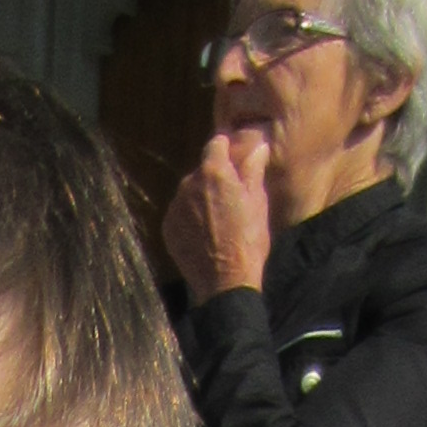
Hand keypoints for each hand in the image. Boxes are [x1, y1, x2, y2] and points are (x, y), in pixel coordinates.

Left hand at [163, 127, 272, 303]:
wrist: (225, 283)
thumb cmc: (248, 240)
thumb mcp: (258, 202)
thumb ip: (253, 169)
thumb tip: (257, 146)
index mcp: (214, 171)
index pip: (216, 144)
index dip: (226, 150)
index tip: (234, 160)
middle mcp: (189, 183)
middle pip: (202, 170)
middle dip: (215, 179)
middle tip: (230, 200)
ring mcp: (176, 207)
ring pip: (190, 192)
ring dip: (201, 199)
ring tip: (218, 221)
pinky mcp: (168, 228)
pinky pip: (180, 214)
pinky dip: (190, 219)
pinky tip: (205, 234)